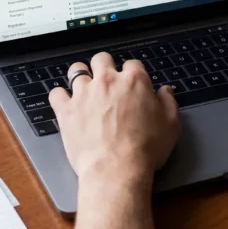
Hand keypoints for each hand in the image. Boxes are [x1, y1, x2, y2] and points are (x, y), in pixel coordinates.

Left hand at [49, 53, 180, 185]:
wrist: (116, 169)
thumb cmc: (145, 149)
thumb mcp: (171, 125)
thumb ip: (168, 103)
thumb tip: (165, 91)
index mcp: (134, 81)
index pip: (133, 64)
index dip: (133, 73)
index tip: (133, 83)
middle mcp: (107, 81)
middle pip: (101, 59)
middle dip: (105, 66)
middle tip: (107, 80)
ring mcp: (84, 94)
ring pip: (76, 70)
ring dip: (81, 76)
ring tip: (85, 87)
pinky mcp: (66, 110)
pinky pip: (56, 93)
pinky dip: (60, 96)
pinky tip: (66, 103)